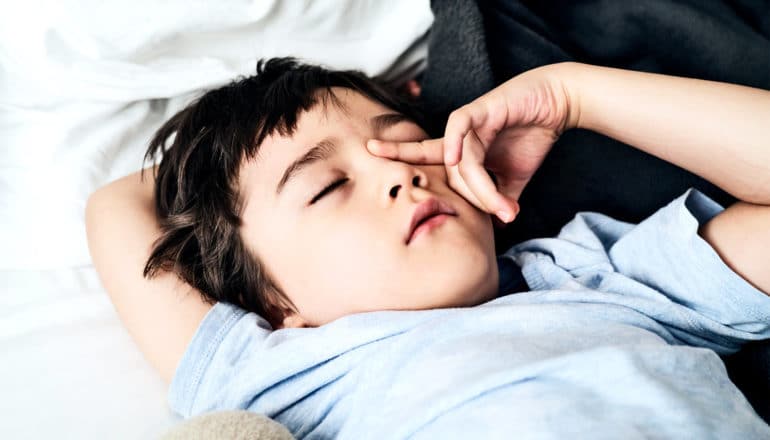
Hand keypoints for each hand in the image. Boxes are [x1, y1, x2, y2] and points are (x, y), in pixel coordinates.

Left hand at [367, 62, 578, 223]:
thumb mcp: (513, 178)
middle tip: (503, 213)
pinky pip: (459, 126)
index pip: (424, 159)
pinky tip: (456, 157)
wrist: (557, 105)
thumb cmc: (532, 137)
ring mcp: (467, 123)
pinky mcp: (481, 109)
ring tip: (505, 206)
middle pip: (449, 175)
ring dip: (482, 188)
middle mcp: (458, 136)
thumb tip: (496, 226)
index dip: (398, 158)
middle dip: (474, 199)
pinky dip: (455, 142)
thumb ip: (499, 198)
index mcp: (461, 150)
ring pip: (460, 162)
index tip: (369, 157)